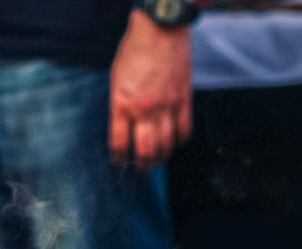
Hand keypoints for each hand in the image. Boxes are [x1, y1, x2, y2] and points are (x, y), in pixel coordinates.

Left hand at [109, 10, 192, 167]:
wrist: (160, 29)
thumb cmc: (135, 49)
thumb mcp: (117, 77)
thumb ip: (121, 104)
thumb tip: (126, 127)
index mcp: (121, 103)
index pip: (119, 143)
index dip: (119, 157)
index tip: (120, 160)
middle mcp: (143, 109)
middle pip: (144, 151)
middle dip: (141, 164)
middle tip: (141, 166)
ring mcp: (166, 107)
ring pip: (166, 146)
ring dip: (161, 157)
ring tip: (158, 158)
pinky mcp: (184, 101)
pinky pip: (184, 132)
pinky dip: (180, 142)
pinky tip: (175, 142)